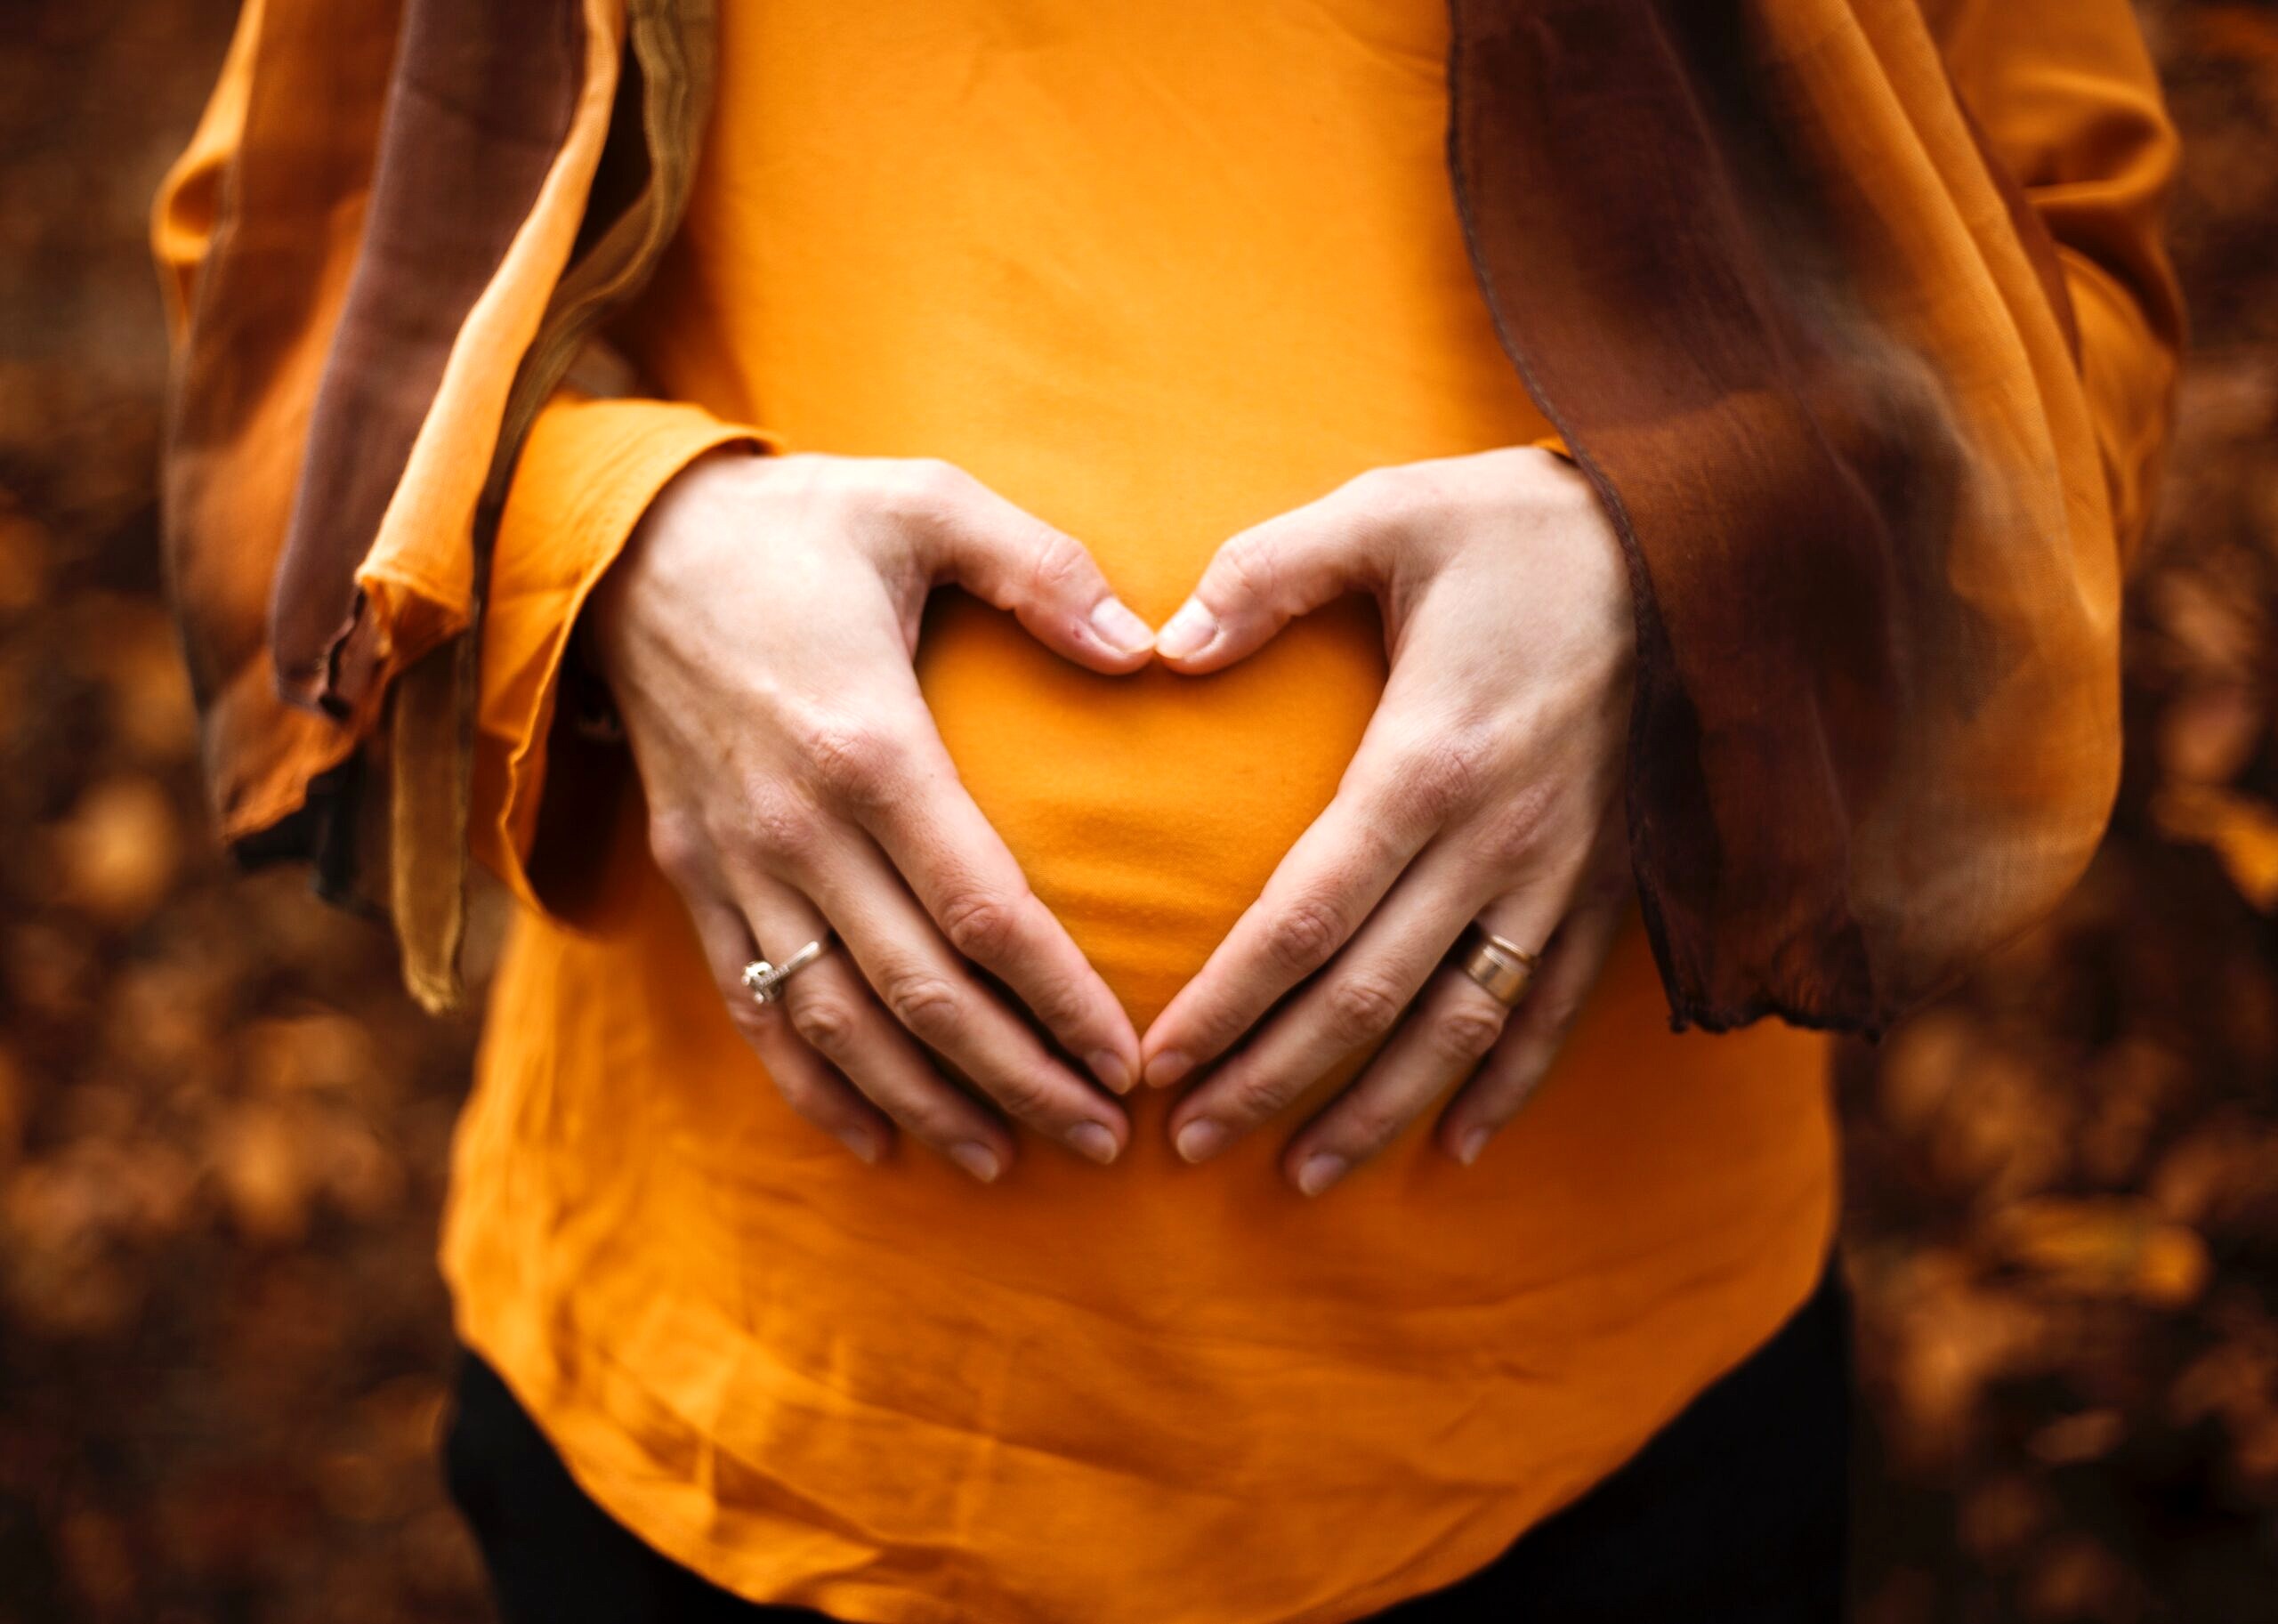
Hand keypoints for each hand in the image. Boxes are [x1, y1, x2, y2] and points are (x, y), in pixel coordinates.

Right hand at [588, 450, 1156, 1180]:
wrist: (624, 546)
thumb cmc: (798, 524)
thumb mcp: (924, 501)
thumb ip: (1042, 567)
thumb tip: (1148, 650)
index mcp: (869, 745)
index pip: (983, 911)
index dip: (1060, 999)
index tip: (1129, 1059)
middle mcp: (797, 827)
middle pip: (920, 995)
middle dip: (1018, 1080)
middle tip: (1103, 1140)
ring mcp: (737, 865)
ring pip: (837, 1024)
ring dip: (925, 1104)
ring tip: (1008, 1161)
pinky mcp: (695, 879)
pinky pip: (753, 1009)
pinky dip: (813, 1087)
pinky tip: (875, 1143)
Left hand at [1141, 445, 1636, 1193]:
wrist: (1706, 540)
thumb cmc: (1523, 526)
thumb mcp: (1386, 513)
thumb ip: (1266, 573)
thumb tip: (1164, 644)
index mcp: (1427, 762)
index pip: (1306, 920)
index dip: (1228, 1004)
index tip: (1160, 1065)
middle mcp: (1498, 841)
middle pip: (1368, 997)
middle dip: (1273, 1080)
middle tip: (1189, 1144)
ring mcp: (1564, 875)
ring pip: (1461, 1027)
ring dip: (1378, 1109)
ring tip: (1302, 1176)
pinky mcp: (1612, 883)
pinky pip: (1556, 1008)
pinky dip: (1507, 1085)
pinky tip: (1456, 1146)